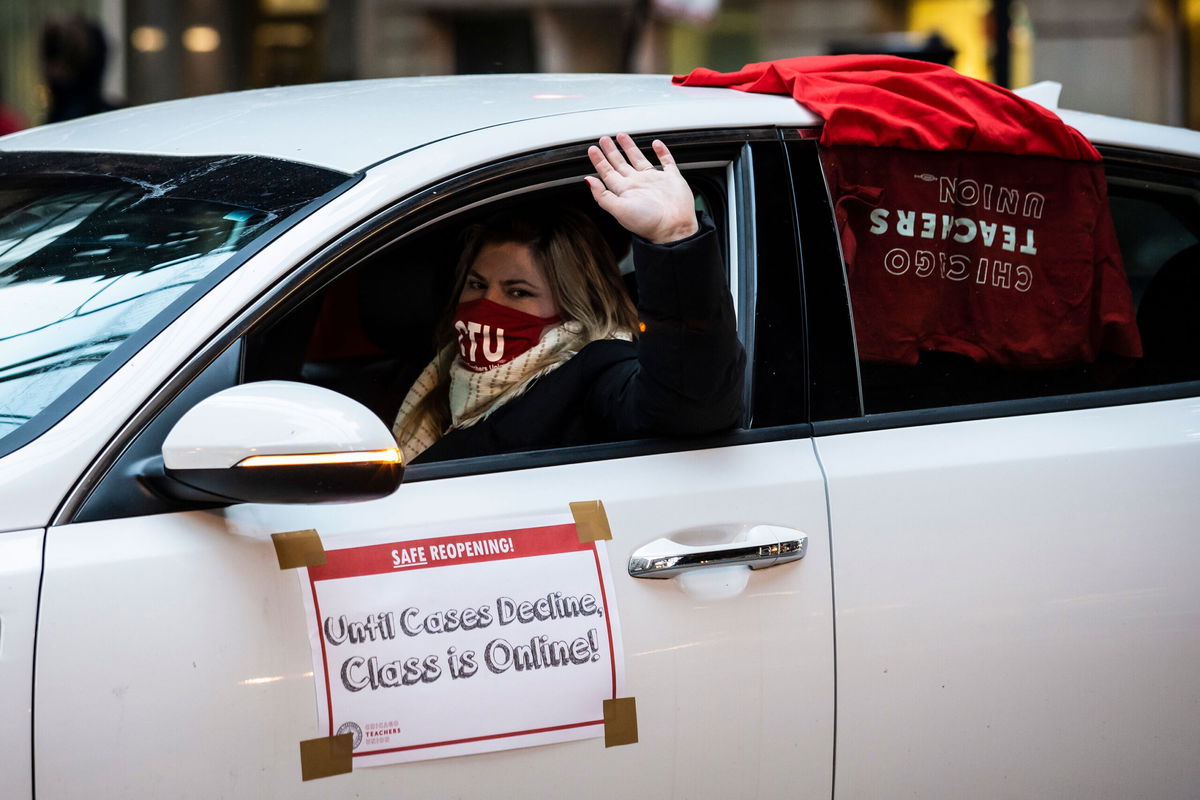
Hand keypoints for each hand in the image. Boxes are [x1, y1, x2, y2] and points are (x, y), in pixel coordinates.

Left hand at [584, 134, 698, 243]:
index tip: (592, 149)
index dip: (599, 161)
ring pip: (639, 159)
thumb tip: (587, 180)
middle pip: (620, 164)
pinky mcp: (672, 178)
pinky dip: (662, 152)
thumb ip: (602, 195)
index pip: (608, 173)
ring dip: (630, 148)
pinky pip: (666, 162)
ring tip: (622, 136)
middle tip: (604, 139)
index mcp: (625, 191)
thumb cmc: (648, 222)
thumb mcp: (619, 209)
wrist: (674, 228)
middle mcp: (638, 184)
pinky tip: (656, 144)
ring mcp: (655, 181)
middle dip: (611, 151)